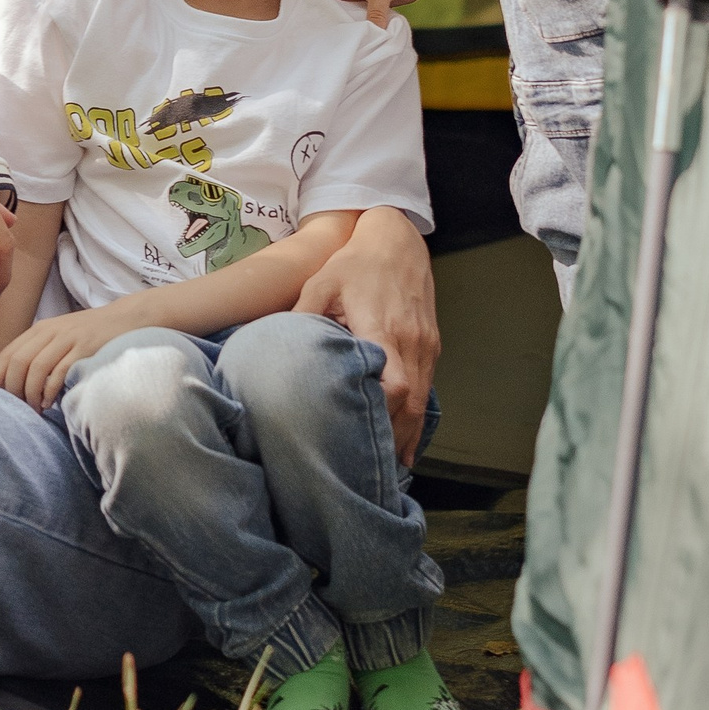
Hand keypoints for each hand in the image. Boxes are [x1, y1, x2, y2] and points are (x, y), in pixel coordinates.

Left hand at [0, 303, 126, 412]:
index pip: (7, 354)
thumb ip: (39, 352)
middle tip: (18, 409)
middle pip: (18, 362)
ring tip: (35, 409)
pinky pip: (60, 371)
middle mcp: (50, 332)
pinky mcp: (85, 348)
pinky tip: (50, 402)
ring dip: (31, 393)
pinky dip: (51, 390)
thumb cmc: (89, 335)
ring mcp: (68, 339)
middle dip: (13, 389)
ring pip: (36, 368)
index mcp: (39, 330)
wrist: (125, 319)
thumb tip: (16, 384)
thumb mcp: (59, 337)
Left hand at [294, 206, 438, 459]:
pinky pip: (428, 387)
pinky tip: (405, 437)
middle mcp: (411, 343)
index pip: (393, 386)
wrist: (396, 239)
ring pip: (423, 399)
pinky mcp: (432, 343)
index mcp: (383, 330)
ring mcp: (426, 344)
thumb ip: (302, 317)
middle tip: (373, 470)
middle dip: (395, 437)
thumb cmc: (353, 263)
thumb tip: (276, 349)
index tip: (364, 442)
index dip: (383, 418)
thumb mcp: (321, 283)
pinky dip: (418, 414)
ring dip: (409, 432)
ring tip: (390, 466)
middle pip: (411, 403)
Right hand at [318, 0, 472, 28]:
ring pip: (348, 14)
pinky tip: (357, 40)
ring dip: (340, 23)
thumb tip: (372, 36)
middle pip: (329, 2)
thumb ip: (375, 14)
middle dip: (315, 12)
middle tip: (298, 28)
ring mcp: (366, 0)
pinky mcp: (381, 7)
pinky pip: (366, 21)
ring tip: (324, 40)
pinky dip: (362, 29)